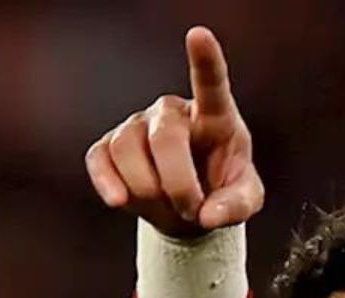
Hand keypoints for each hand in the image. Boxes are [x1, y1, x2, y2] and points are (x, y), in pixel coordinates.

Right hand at [85, 26, 262, 236]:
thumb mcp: (244, 202)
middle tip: (192, 211)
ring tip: (168, 207)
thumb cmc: (222, 193)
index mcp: (215, 116)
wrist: (188, 209)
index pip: (211, 83)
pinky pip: (100, 160)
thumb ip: (236, 206)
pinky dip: (108, 184)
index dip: (205, 60)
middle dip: (179, 185)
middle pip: (166, 139)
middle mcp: (172, 112)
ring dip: (149, 192)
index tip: (198, 34)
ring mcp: (137, 125)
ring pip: (128, 152)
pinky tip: (119, 201)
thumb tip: (208, 215)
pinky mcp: (109, 147)